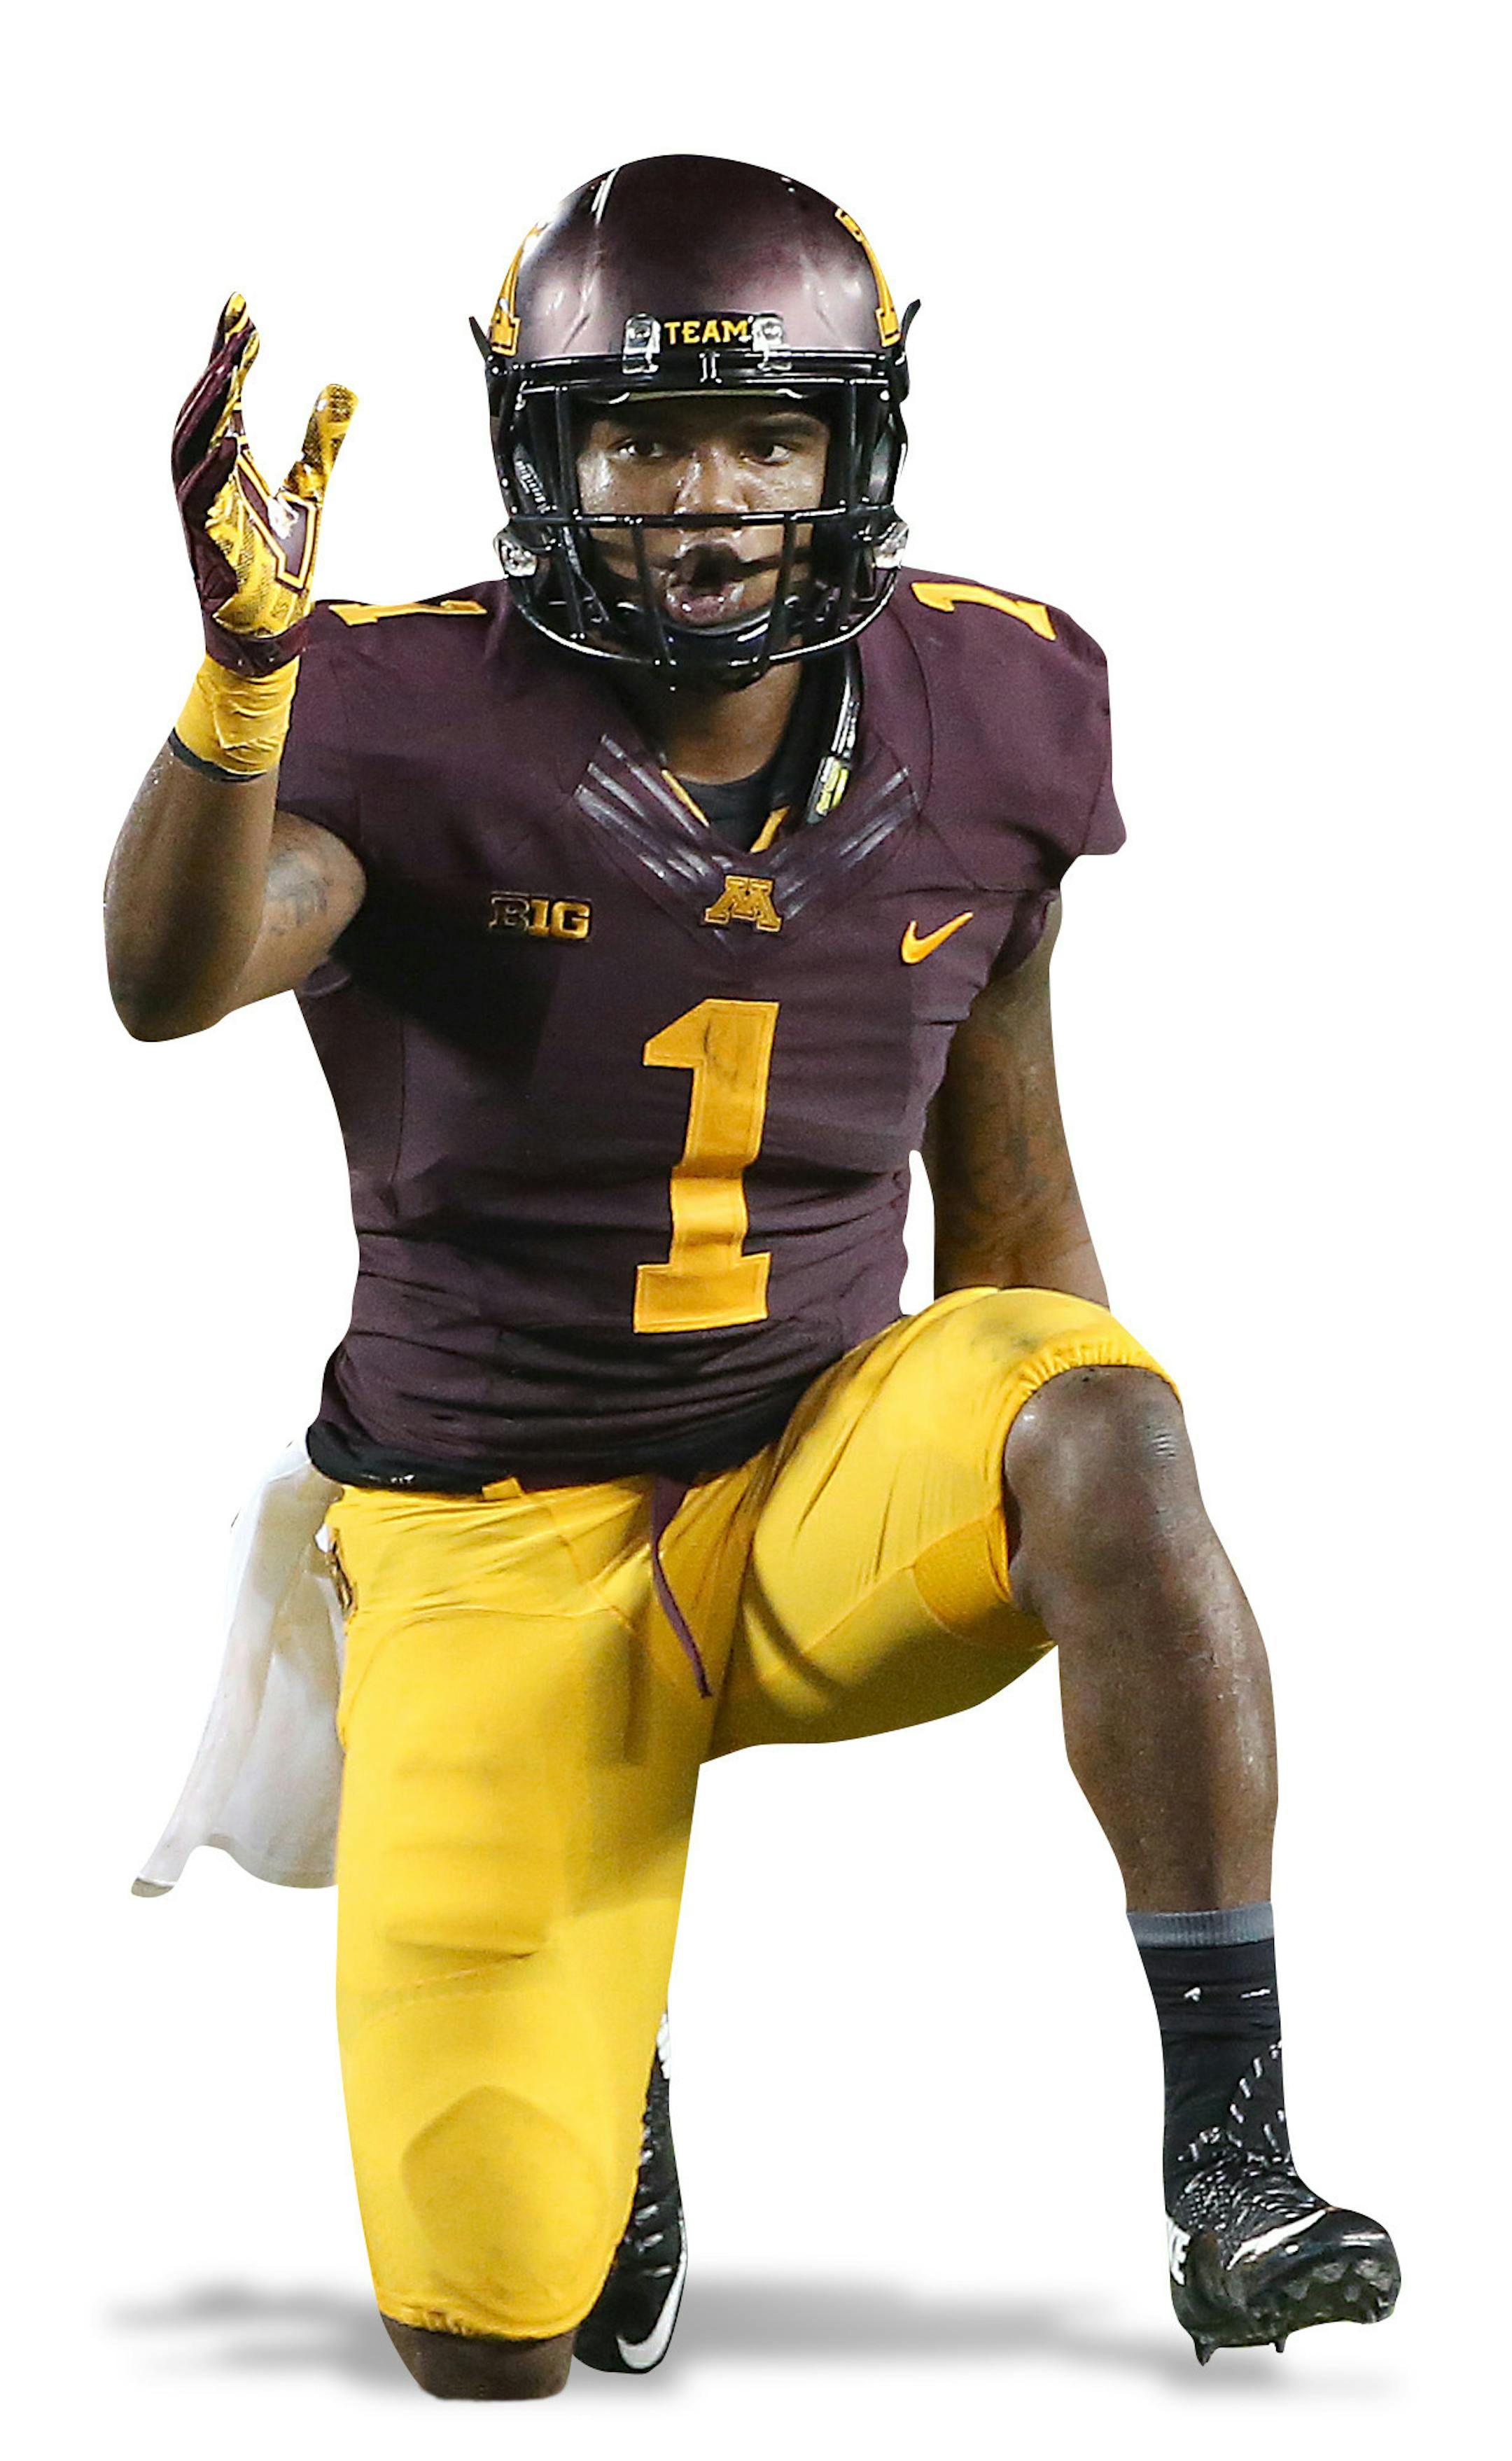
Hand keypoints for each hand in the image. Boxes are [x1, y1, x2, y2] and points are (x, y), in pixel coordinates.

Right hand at [172, 295, 355, 673]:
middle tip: (238, 325)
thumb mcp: (310, 491)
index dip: (232, 354)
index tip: (244, 311)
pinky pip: (202, 503)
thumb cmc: (278, 568)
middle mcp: (209, 483)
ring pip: (190, 447)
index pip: (226, 398)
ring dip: (208, 407)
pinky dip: (214, 470)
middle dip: (218, 367)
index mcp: (229, 467)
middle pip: (202, 411)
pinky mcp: (209, 547)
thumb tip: (343, 391)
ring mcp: (204, 514)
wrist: (269, 631)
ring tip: (230, 366)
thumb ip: (322, 443)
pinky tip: (232, 439)